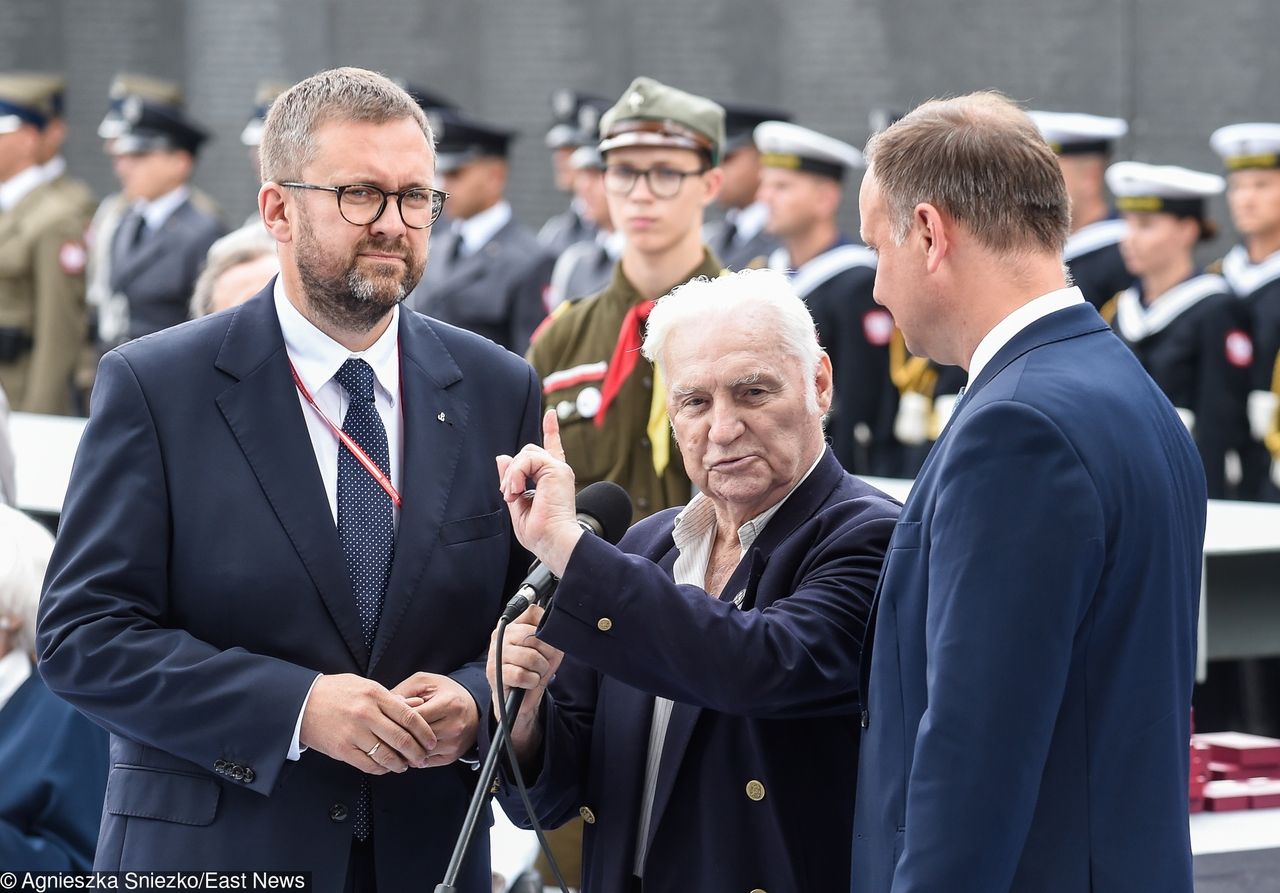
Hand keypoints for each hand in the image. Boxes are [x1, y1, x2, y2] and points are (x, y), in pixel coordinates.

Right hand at [300, 674, 437, 773]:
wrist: (302, 702)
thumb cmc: (336, 692)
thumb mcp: (365, 686)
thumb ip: (392, 698)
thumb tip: (419, 703)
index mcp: (375, 695)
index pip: (410, 717)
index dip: (425, 733)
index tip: (431, 742)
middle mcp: (366, 714)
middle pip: (401, 739)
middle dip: (417, 752)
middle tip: (422, 758)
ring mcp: (353, 733)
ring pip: (386, 755)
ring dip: (400, 764)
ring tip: (406, 765)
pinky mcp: (341, 749)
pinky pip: (368, 764)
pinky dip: (381, 769)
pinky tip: (386, 767)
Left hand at [393, 672, 480, 766]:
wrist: (472, 707)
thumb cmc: (447, 693)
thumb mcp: (425, 682)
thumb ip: (403, 692)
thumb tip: (384, 709)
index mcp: (449, 704)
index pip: (414, 719)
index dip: (395, 719)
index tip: (385, 718)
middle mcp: (454, 726)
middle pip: (416, 738)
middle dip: (398, 736)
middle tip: (385, 732)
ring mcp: (454, 744)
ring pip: (418, 752)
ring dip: (405, 749)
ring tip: (396, 740)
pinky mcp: (451, 756)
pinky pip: (425, 762)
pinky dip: (413, 757)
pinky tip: (408, 747)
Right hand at [486, 604, 563, 760]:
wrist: (523, 696)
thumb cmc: (535, 668)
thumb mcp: (548, 648)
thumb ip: (550, 634)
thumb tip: (555, 628)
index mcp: (513, 624)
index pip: (532, 612)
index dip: (546, 628)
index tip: (547, 641)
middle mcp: (501, 635)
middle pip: (533, 636)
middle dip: (547, 653)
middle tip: (544, 663)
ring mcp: (496, 653)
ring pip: (530, 657)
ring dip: (540, 669)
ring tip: (535, 673)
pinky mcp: (495, 673)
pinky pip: (522, 675)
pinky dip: (531, 681)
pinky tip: (527, 682)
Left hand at [495, 409, 583, 576]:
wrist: (553, 541)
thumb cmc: (540, 532)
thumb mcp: (518, 503)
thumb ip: (512, 480)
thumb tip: (502, 458)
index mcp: (552, 479)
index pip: (552, 449)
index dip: (551, 431)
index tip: (551, 415)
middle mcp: (558, 472)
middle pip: (528, 452)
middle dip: (512, 471)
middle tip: (509, 495)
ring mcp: (559, 469)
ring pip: (525, 453)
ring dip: (512, 475)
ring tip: (513, 494)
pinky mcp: (556, 469)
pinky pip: (527, 459)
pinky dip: (516, 474)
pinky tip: (517, 491)